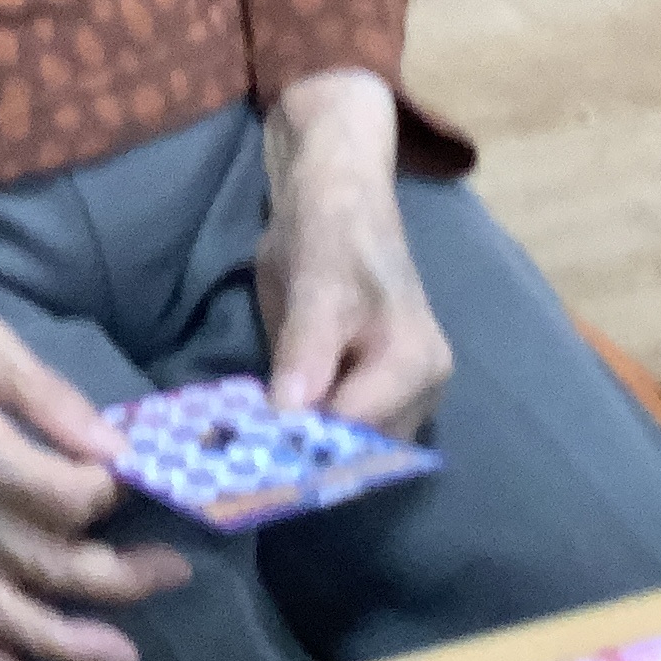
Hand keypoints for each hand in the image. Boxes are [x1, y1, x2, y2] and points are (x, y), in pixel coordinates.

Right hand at [0, 278, 191, 660]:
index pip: (68, 499)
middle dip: (121, 575)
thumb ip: (54, 400)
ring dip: (66, 643)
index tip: (131, 471)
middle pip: (50, 564)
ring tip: (120, 658)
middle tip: (171, 570)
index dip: (111, 491)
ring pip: (3, 612)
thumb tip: (116, 447)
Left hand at [258, 71, 453, 435]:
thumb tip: (290, 414)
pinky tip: (264, 435)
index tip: (249, 462)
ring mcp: (402, 393)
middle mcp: (422, 390)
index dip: (304, 450)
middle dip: (303, 459)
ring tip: (245, 453)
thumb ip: (306, 352)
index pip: (359, 433)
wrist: (335, 197)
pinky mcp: (374, 389)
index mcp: (415, 365)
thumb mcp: (315, 288)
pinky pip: (342, 429)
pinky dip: (306, 436)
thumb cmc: (331, 233)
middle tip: (238, 462)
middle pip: (359, 453)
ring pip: (350, 450)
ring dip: (301, 454)